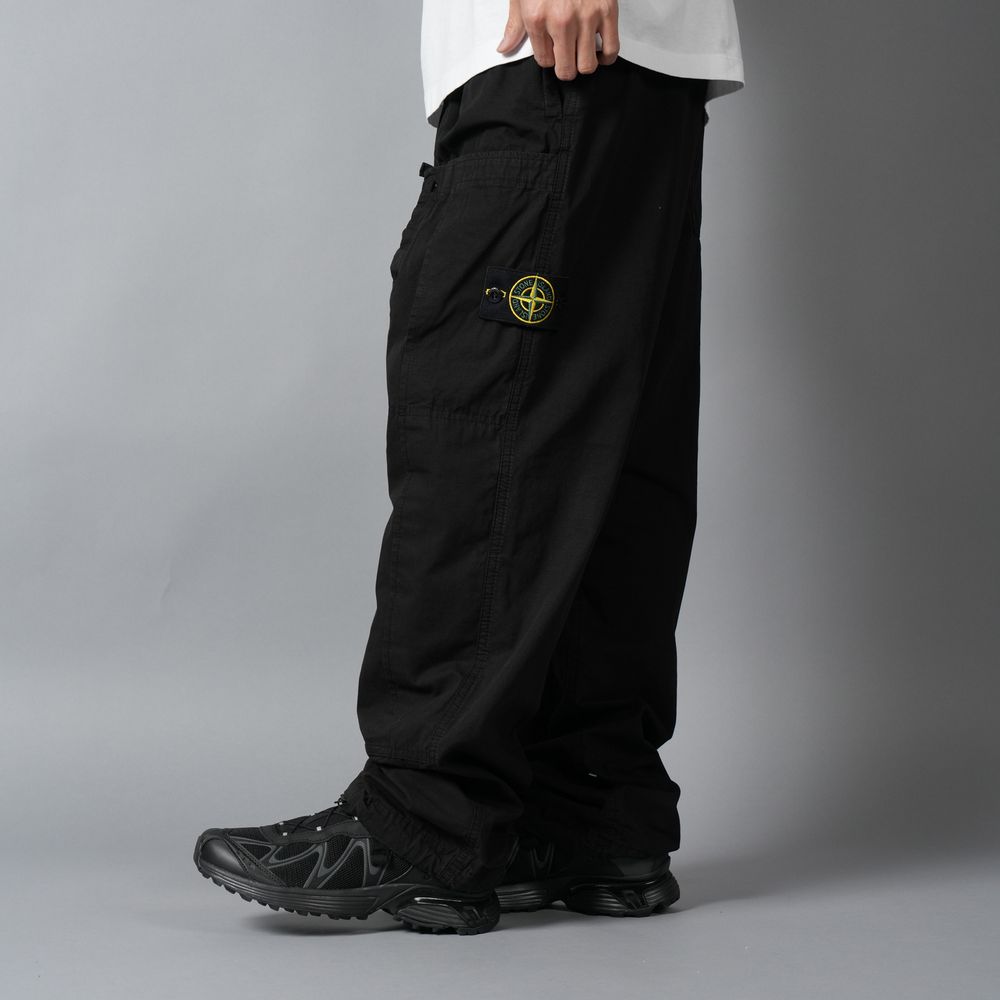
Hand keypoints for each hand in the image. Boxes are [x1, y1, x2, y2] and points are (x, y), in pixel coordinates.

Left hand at [497, 0, 619, 80]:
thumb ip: (514, 26)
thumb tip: (504, 48)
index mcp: (537, 19)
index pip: (545, 61)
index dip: (548, 58)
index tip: (551, 50)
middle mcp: (561, 21)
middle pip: (567, 70)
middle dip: (566, 68)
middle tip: (567, 59)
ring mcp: (586, 17)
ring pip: (587, 65)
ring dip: (584, 63)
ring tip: (582, 53)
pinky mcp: (607, 10)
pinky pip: (611, 49)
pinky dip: (606, 57)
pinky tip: (599, 52)